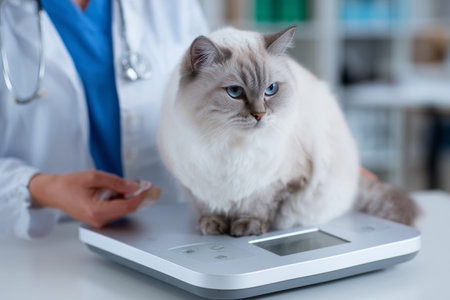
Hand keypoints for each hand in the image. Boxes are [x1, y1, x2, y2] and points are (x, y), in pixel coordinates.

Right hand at [28, 170, 150, 227]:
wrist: (54, 192)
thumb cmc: (69, 184)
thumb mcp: (94, 176)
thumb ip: (116, 181)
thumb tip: (134, 186)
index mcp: (96, 211)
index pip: (127, 206)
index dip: (141, 196)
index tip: (149, 187)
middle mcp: (99, 220)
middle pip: (127, 209)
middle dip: (137, 195)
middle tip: (144, 183)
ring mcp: (99, 221)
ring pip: (123, 208)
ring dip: (128, 196)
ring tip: (121, 184)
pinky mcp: (100, 218)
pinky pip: (116, 208)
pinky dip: (121, 198)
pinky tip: (116, 189)